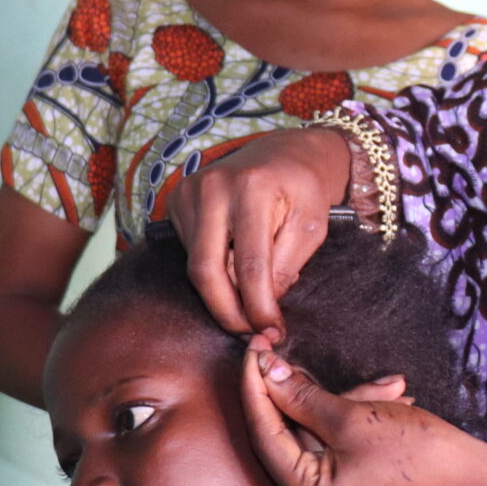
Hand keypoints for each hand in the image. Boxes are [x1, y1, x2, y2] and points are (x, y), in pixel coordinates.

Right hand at [168, 129, 352, 337]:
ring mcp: (189, 191)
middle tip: (249, 332)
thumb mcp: (309, 228)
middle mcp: (213, 187)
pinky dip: (212, 268)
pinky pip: (189, 252)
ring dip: (222, 291)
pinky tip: (233, 265)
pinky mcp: (176, 199)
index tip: (271, 332)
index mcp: (253, 189)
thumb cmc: (303, 190)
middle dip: (227, 312)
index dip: (258, 307)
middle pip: (206, 271)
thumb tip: (260, 310)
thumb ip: (284, 267)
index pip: (250, 265)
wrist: (284, 153)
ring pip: (196, 265)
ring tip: (249, 296)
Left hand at [240, 341, 486, 485]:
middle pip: (287, 434)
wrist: (469, 474)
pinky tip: (392, 393)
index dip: (256, 388)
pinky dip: (354, 414)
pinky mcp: (349, 482)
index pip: (264, 435)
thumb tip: (265, 371)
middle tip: (279, 346)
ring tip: (383, 384)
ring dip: (338, 400)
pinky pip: (335, 440)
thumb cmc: (415, 450)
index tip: (252, 349)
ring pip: (316, 432)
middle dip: (292, 388)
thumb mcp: (352, 417)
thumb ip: (302, 396)